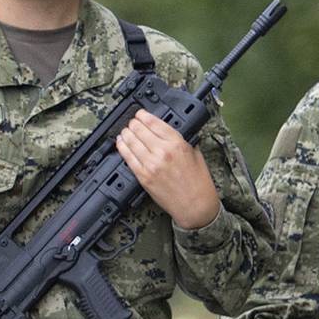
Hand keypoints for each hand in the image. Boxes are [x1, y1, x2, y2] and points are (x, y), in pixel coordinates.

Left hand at [114, 111, 220, 231]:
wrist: (195, 205)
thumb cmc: (198, 181)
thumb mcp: (195, 153)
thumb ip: (181, 140)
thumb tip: (167, 131)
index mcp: (177, 143)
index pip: (155, 123)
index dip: (144, 115)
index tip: (140, 113)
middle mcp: (163, 152)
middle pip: (140, 130)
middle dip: (133, 123)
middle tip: (132, 121)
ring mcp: (151, 164)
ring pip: (131, 142)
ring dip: (126, 133)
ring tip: (124, 130)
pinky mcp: (143, 176)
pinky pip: (128, 158)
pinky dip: (122, 148)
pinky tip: (120, 143)